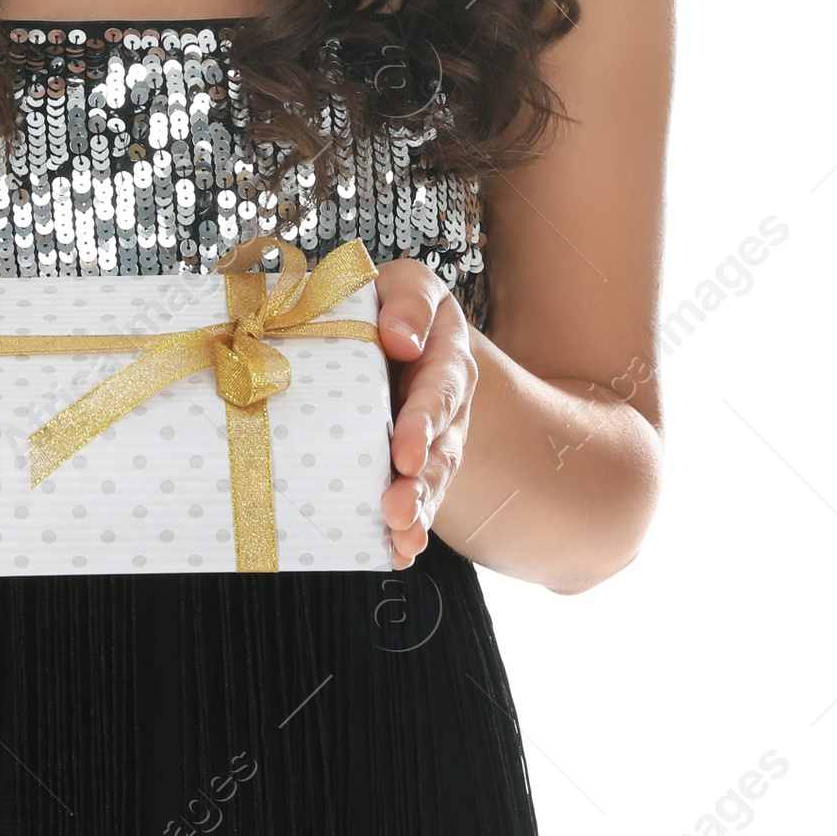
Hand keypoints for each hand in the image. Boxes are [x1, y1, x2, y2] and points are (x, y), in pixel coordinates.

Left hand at [373, 259, 477, 567]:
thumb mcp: (406, 284)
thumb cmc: (391, 301)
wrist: (389, 327)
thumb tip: (400, 339)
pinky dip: (409, 528)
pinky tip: (395, 551)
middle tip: (397, 511)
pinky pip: (417, 499)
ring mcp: (434, 440)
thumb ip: (410, 302)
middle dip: (422, 484)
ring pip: (432, 481)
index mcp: (446, 356)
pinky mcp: (413, 465)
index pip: (440, 391)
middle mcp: (447, 404)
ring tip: (399, 537)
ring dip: (417, 511)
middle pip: (441, 449)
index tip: (403, 455)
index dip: (423, 424)